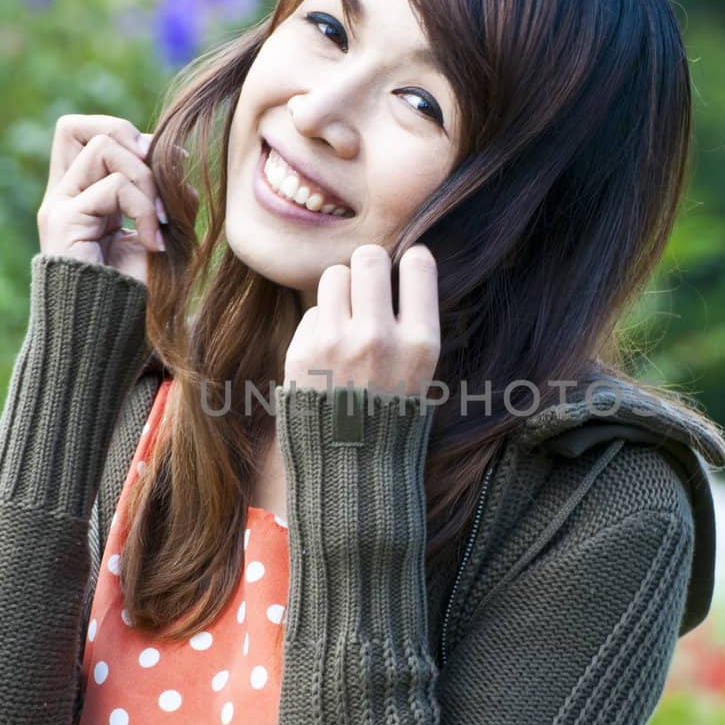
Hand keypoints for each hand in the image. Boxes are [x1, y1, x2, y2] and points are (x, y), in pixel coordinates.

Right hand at [36, 113, 168, 284]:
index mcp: (81, 196)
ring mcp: (59, 208)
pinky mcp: (64, 223)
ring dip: (146, 178)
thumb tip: (177, 155)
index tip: (163, 173)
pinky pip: (113, 187)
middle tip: (157, 189)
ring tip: (162, 222)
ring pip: (103, 147)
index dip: (126, 136)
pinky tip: (153, 244)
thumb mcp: (158, 233)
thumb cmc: (140, 296)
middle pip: (78, 126)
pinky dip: (144, 209)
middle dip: (132, 143)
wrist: (113, 341)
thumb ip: (161, 193)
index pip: (84, 132)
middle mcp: (63, 197)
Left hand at [283, 244, 440, 403]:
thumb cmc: (391, 414)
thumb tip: (398, 265)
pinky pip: (314, 311)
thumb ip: (412, 321)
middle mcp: (378, 338)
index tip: (404, 274)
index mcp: (419, 343)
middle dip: (369, 267)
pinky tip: (330, 352)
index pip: (418, 263)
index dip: (410, 263)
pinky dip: (322, 324)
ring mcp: (336, 344)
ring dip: (342, 289)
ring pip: (335, 275)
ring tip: (348, 317)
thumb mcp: (421, 371)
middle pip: (369, 257)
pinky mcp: (303, 351)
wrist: (351, 466)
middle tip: (369, 287)